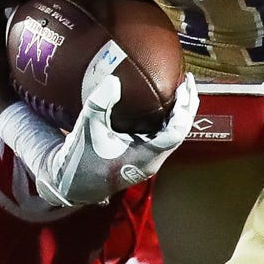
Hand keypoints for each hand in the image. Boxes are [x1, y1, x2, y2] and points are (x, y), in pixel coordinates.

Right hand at [30, 52, 200, 206]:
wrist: (75, 183)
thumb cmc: (81, 158)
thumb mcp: (87, 127)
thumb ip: (100, 103)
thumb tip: (114, 80)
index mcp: (143, 157)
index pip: (175, 133)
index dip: (183, 109)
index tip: (183, 87)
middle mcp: (152, 162)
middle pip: (181, 132)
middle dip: (187, 106)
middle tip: (188, 81)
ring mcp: (150, 162)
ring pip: (175, 136)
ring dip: (181, 113)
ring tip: (183, 90)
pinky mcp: (146, 159)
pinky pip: (166, 138)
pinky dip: (170, 120)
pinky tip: (168, 105)